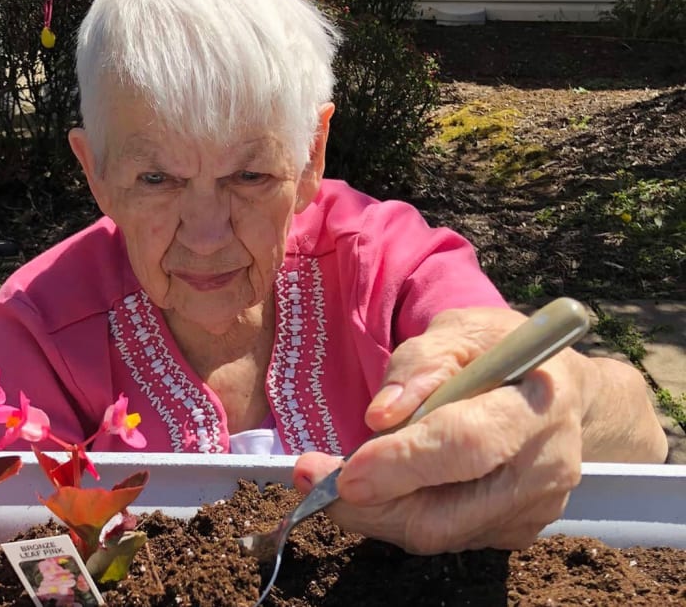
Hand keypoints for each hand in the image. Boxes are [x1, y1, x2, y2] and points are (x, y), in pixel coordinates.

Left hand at [293, 306, 585, 553]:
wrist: (558, 391)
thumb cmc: (501, 352)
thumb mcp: (461, 330)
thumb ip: (420, 363)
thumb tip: (379, 416)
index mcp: (539, 404)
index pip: (465, 446)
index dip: (402, 463)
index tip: (346, 470)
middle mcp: (545, 468)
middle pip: (445, 513)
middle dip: (369, 503)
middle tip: (308, 477)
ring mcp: (534, 509)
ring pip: (437, 534)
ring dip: (373, 511)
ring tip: (330, 476)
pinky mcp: (516, 532)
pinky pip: (443, 536)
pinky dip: (398, 514)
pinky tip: (380, 483)